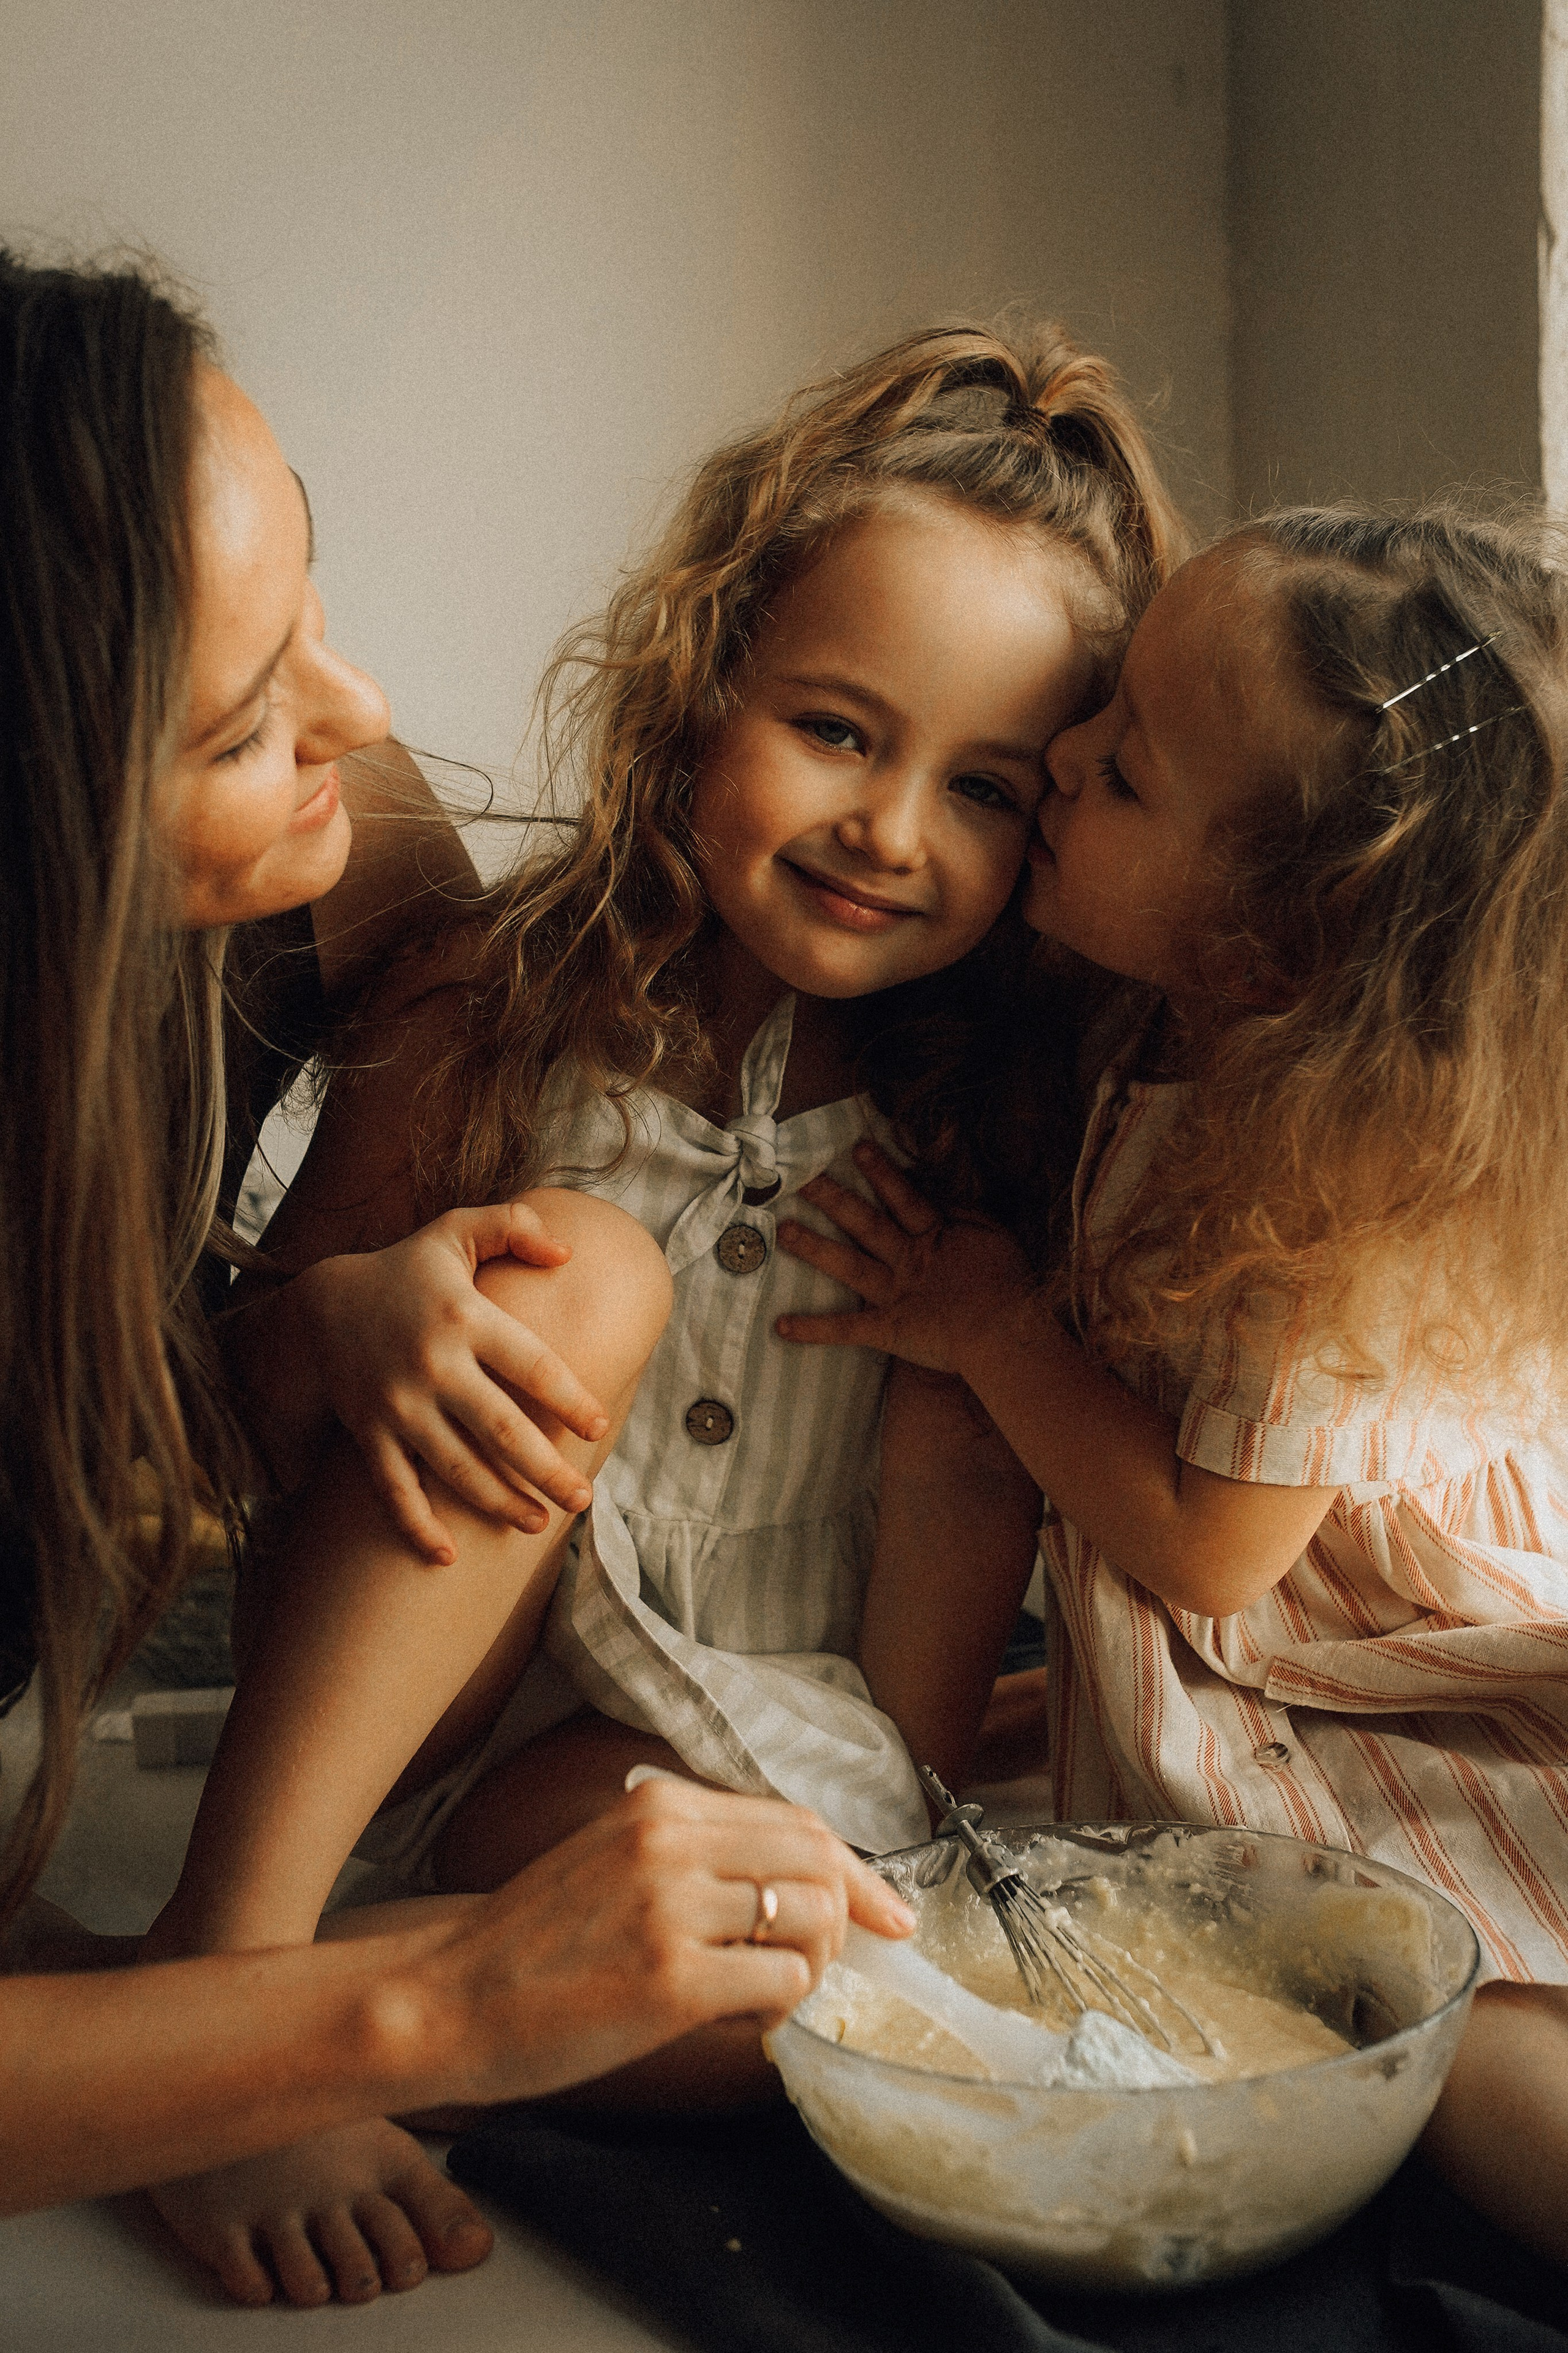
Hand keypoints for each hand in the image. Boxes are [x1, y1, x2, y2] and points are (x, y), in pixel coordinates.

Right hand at [298, 1202, 609, 1561]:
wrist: (319, 1306)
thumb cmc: (407, 1271)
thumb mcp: (455, 1232)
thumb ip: (514, 1227)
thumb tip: (569, 1254)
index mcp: (465, 1316)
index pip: (533, 1365)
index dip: (570, 1399)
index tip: (598, 1427)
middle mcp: (433, 1364)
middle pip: (502, 1429)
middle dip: (546, 1471)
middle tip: (582, 1500)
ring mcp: (398, 1405)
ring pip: (456, 1468)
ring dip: (499, 1502)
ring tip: (537, 1523)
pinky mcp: (369, 1434)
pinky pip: (394, 1490)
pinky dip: (416, 1527)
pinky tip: (446, 1558)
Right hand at [436, 1776, 915, 2106]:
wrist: (449, 1996)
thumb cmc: (532, 1941)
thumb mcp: (612, 1855)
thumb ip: (695, 1852)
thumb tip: (794, 1880)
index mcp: (660, 1805)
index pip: (796, 1821)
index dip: (853, 1869)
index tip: (886, 1910)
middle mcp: (672, 1843)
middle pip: (818, 1861)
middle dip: (848, 1916)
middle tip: (834, 1963)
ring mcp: (673, 1909)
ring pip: (809, 1923)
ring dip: (809, 1968)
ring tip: (765, 1995)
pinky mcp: (672, 1981)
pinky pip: (782, 1986)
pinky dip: (781, 2010)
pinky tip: (742, 2022)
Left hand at [774, 1141, 1031, 1374]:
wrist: (1010, 1334)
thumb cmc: (1009, 1284)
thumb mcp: (995, 1236)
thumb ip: (965, 1211)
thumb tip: (936, 1187)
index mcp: (936, 1236)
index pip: (904, 1197)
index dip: (881, 1172)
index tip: (857, 1146)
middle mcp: (909, 1260)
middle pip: (865, 1223)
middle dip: (833, 1199)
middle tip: (800, 1178)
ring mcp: (897, 1294)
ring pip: (848, 1266)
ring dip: (814, 1249)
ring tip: (782, 1233)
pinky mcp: (889, 1329)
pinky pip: (846, 1329)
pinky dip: (814, 1330)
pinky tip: (779, 1327)